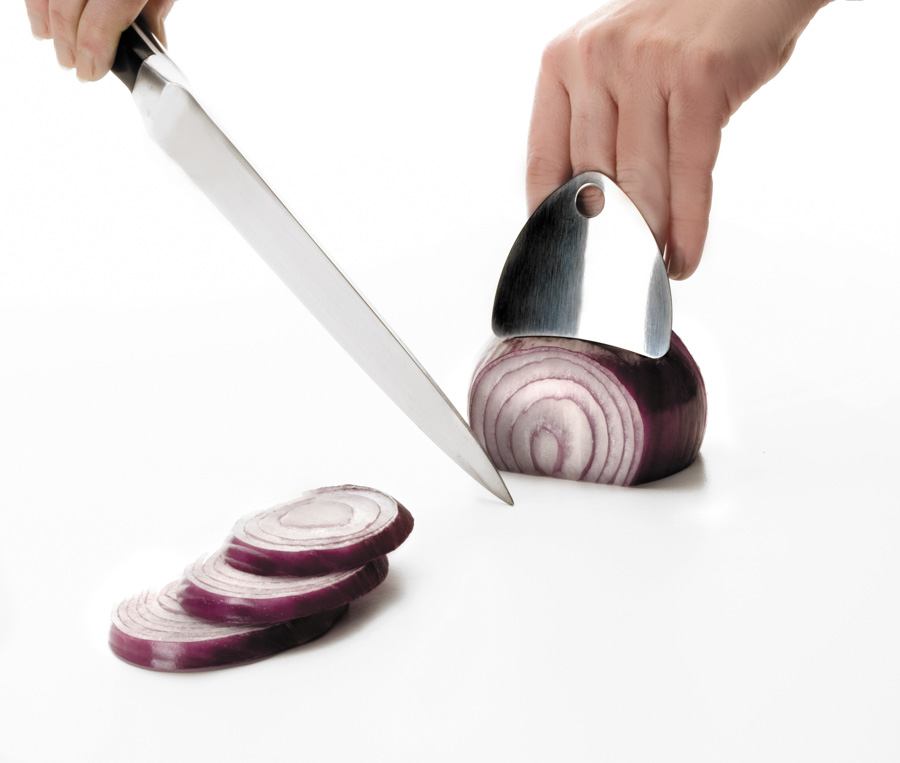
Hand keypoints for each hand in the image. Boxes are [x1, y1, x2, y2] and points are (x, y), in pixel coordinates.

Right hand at [25, 0, 174, 81]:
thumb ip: (154, 14)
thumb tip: (150, 49)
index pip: (102, 18)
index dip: (93, 50)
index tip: (90, 73)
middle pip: (68, 8)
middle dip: (69, 44)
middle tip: (77, 69)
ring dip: (49, 24)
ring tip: (57, 50)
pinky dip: (38, 5)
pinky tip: (43, 23)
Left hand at [527, 0, 828, 278]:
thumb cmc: (686, 23)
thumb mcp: (616, 60)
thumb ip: (599, 118)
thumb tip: (595, 200)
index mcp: (563, 62)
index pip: (544, 162)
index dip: (554, 220)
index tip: (565, 257)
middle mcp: (596, 60)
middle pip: (594, 179)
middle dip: (610, 239)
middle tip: (622, 274)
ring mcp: (647, 64)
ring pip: (640, 181)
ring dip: (649, 239)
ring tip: (654, 270)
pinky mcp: (700, 75)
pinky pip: (689, 171)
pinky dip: (689, 224)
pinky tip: (686, 254)